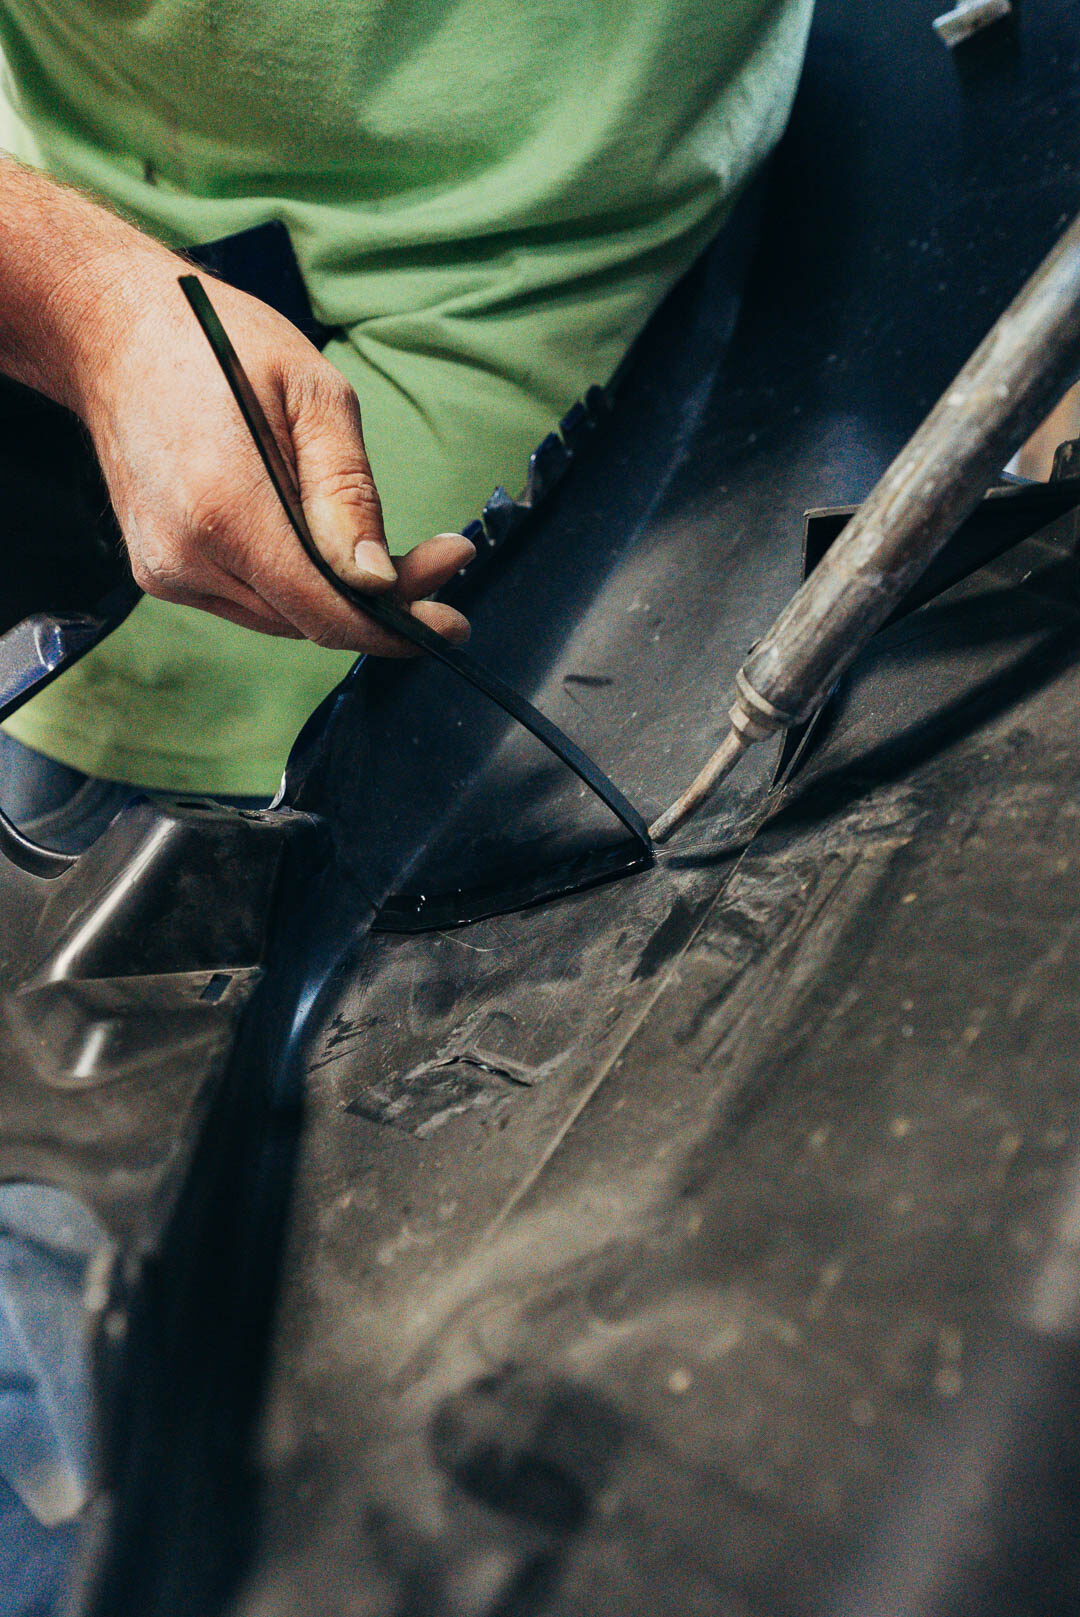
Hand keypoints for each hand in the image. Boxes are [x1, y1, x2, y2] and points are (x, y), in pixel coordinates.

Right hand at [70, 258, 472, 653]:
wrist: (111, 330)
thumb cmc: (215, 342)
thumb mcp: (313, 392)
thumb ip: (348, 491)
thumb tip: (376, 579)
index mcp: (224, 509)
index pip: (324, 612)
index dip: (396, 627)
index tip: (451, 624)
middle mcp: (184, 556)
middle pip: (308, 620)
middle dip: (380, 602)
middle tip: (440, 561)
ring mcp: (165, 569)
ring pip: (281, 616)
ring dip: (337, 594)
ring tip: (383, 547)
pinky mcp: (159, 570)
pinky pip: (249, 600)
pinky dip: (293, 582)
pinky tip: (312, 535)